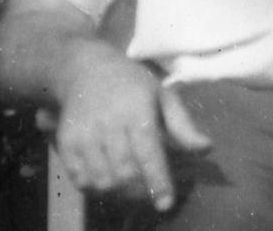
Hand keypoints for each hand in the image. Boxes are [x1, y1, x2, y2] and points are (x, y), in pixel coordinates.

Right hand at [53, 51, 210, 211]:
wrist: (85, 70)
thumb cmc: (133, 83)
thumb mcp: (164, 96)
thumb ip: (183, 125)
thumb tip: (206, 149)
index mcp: (137, 111)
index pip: (148, 153)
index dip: (157, 181)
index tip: (166, 203)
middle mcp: (108, 124)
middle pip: (124, 173)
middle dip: (140, 191)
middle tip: (150, 195)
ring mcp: (83, 135)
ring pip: (102, 180)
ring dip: (119, 192)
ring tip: (131, 188)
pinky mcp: (66, 143)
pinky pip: (80, 179)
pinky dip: (95, 188)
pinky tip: (108, 179)